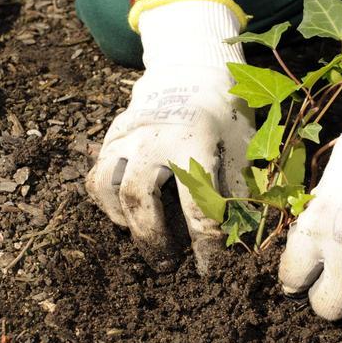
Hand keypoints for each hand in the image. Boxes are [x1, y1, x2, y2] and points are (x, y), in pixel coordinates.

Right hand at [86, 0, 253, 273]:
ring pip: (109, 186)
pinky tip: (124, 218)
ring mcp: (127, 136)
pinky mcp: (111, 137)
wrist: (192, 71)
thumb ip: (242, 190)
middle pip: (139, 196)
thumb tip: (244, 239)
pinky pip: (96, 177)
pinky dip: (106, 203)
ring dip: (124, 222)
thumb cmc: (225, 117)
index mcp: (194, 141)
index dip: (204, 245)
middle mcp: (154, 137)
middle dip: (152, 238)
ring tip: (144, 242)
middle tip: (168, 264)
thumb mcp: (244, 146)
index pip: (197, 204)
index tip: (209, 271)